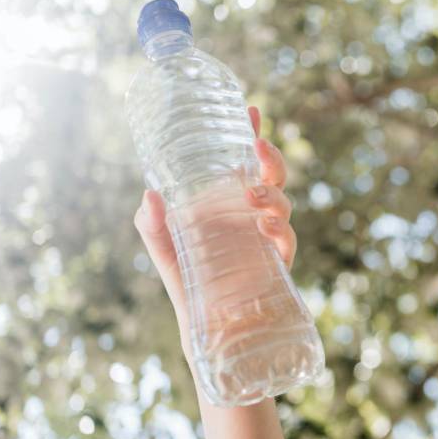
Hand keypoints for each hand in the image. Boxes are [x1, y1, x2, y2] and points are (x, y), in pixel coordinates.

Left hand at [133, 105, 297, 366]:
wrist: (210, 329)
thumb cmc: (190, 284)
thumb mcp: (164, 249)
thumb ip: (152, 222)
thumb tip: (150, 194)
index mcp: (229, 204)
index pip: (244, 163)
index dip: (251, 135)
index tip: (249, 109)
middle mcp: (252, 216)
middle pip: (272, 176)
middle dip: (271, 158)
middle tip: (258, 147)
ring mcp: (268, 238)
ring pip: (282, 203)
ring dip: (272, 193)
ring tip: (253, 195)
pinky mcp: (277, 263)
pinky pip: (287, 240)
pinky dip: (279, 229)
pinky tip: (262, 226)